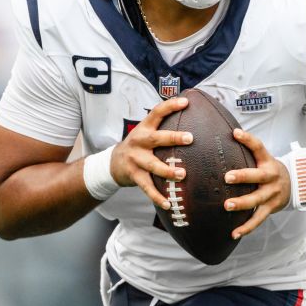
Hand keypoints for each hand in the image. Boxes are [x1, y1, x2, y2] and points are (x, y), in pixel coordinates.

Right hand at [110, 96, 193, 210]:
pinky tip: (169, 203)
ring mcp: (136, 160)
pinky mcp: (134, 176)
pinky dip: (157, 197)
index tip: (186, 102)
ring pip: (152, 165)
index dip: (170, 106)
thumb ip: (163, 126)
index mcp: (144, 128)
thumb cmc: (139, 146)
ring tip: (182, 174)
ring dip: (167, 170)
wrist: (113, 163)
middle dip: (173, 137)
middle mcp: (139, 142)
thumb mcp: (146, 132)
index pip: (156, 112)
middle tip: (190, 137)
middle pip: (156, 138)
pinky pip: (147, 188)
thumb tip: (192, 114)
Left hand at [223, 128, 290, 239]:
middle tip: (227, 177)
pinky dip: (247, 227)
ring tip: (226, 206)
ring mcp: (272, 194)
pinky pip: (258, 219)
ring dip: (242, 203)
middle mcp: (271, 177)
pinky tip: (234, 233)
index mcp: (267, 161)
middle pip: (259, 176)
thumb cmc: (267, 170)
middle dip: (243, 176)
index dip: (248, 139)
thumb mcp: (262, 158)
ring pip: (257, 199)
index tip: (235, 133)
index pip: (259, 147)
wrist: (292, 186)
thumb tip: (223, 135)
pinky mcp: (271, 208)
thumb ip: (246, 151)